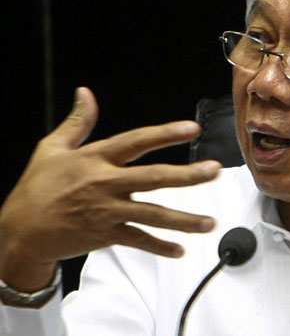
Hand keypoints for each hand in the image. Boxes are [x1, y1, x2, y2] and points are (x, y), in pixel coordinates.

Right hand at [0, 88, 219, 290]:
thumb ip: (78, 122)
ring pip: (152, 215)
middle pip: (153, 178)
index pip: (136, 141)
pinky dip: (159, 247)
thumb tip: (85, 93)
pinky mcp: (105, 236)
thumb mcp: (52, 148)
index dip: (165, 133)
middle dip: (187, 175)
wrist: (18, 231)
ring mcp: (106, 212)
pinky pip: (138, 241)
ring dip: (183, 219)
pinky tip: (180, 251)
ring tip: (209, 222)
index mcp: (96, 159)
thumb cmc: (36, 187)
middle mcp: (105, 184)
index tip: (192, 128)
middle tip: (214, 170)